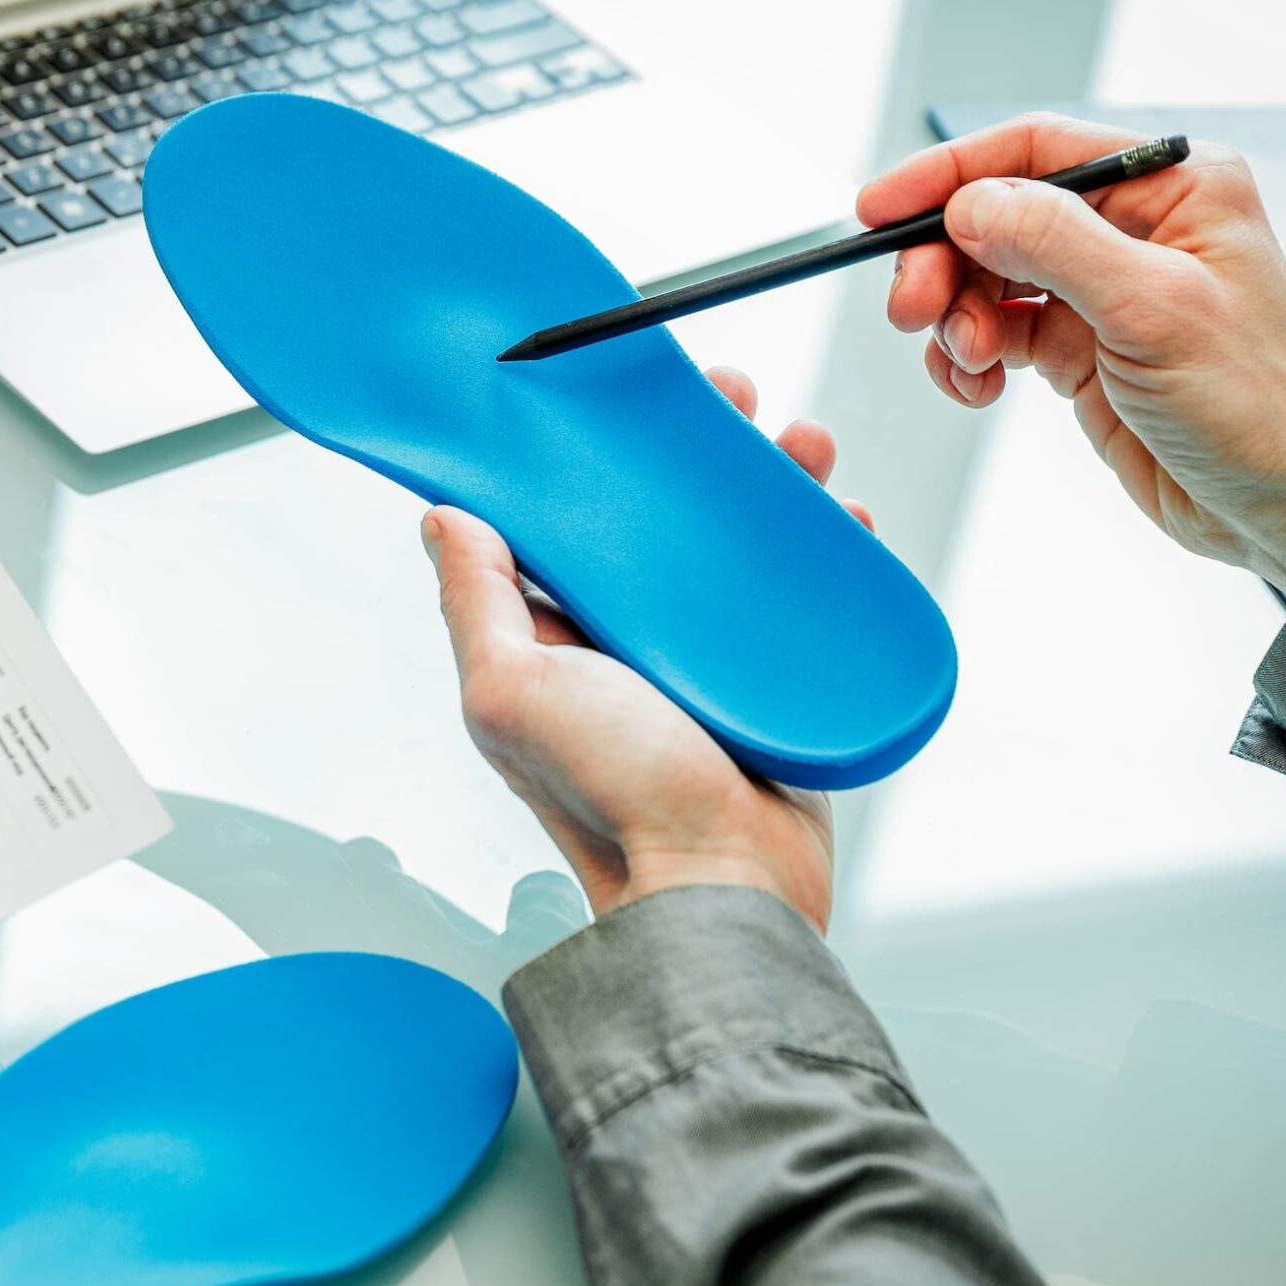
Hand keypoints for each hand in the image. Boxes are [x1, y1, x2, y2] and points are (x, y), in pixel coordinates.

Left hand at [425, 368, 851, 927]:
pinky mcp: (774, 685)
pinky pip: (801, 600)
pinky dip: (825, 552)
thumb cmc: (614, 804)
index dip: (602, 460)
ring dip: (774, 486)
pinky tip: (843, 518)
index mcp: (556, 641)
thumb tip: (442, 519)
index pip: (572, 526)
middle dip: (704, 454)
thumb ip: (475, 603)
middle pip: (667, 524)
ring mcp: (706, 665)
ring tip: (803, 444)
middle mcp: (628, 649)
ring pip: (740, 550)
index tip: (631, 400)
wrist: (722, 884)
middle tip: (737, 401)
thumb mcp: (511, 691)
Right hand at [866, 112, 1285, 598]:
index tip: (880, 209)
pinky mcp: (1083, 346)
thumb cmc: (1260, 405)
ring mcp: (1105, 289)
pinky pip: (997, 332)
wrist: (1284, 504)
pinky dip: (970, 358)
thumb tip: (971, 204)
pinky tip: (979, 387)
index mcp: (1174, 187)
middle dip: (944, 262)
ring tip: (969, 363)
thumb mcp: (1154, 311)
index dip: (949, 174)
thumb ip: (1056, 245)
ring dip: (956, 318)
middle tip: (913, 312)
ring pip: (987, 276)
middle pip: (997, 215)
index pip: (1036, 151)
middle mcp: (1137, 227)